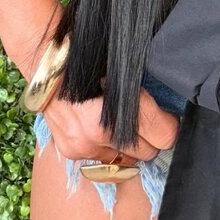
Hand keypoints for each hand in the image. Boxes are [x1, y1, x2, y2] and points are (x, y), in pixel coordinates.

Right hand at [42, 78, 180, 168]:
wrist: (50, 66)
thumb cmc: (92, 59)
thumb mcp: (125, 71)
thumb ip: (143, 93)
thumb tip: (165, 109)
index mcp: (124, 107)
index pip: (165, 135)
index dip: (170, 126)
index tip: (168, 119)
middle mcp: (106, 132)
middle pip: (148, 152)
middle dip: (151, 138)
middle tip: (146, 121)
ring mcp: (87, 145)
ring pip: (126, 160)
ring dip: (128, 146)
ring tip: (123, 125)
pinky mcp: (72, 152)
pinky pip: (102, 159)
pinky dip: (106, 147)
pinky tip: (101, 129)